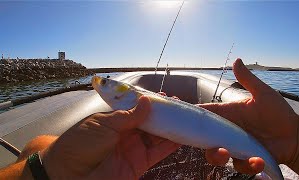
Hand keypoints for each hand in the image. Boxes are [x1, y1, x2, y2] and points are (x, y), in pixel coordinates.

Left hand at [41, 96, 179, 178]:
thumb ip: (128, 115)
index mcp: (117, 121)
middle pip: (151, 122)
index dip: (152, 103)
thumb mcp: (103, 123)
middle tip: (179, 106)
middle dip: (165, 114)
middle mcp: (128, 133)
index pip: (139, 109)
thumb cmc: (79, 143)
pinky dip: (171, 145)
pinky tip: (182, 137)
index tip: (165, 97)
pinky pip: (159, 153)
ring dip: (171, 127)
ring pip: (158, 136)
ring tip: (185, 117)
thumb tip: (147, 102)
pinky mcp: (140, 163)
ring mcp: (135, 148)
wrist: (68, 173)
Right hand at [200, 58, 298, 174]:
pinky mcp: (245, 159)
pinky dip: (247, 165)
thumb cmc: (278, 113)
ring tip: (232, 155)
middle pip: (204, 139)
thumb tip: (236, 60)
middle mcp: (227, 131)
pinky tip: (258, 161)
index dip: (189, 114)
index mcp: (227, 114)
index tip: (177, 115)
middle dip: (203, 143)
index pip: (203, 114)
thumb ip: (248, 80)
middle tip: (215, 145)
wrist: (294, 135)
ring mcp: (234, 146)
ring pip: (216, 155)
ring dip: (220, 157)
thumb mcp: (263, 94)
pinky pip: (239, 165)